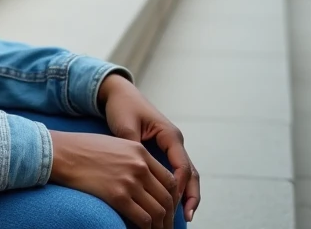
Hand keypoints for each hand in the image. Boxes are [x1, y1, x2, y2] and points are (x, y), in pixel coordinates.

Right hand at [48, 130, 176, 227]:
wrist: (62, 153)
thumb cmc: (83, 149)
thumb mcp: (115, 145)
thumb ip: (134, 158)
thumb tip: (145, 178)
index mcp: (140, 152)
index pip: (170, 180)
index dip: (173, 198)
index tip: (170, 208)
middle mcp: (139, 166)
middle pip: (167, 197)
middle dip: (169, 216)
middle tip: (167, 226)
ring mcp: (130, 181)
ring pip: (158, 211)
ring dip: (161, 226)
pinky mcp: (117, 196)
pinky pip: (143, 219)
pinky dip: (147, 228)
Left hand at [99, 73, 200, 221]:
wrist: (119, 94)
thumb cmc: (122, 107)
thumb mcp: (126, 126)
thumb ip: (133, 147)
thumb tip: (138, 171)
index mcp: (169, 135)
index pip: (181, 166)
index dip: (179, 186)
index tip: (171, 203)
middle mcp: (175, 142)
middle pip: (190, 173)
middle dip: (190, 195)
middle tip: (187, 217)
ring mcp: (171, 147)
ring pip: (186, 174)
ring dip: (186, 194)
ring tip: (184, 216)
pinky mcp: (164, 151)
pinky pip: (175, 172)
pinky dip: (177, 187)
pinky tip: (172, 203)